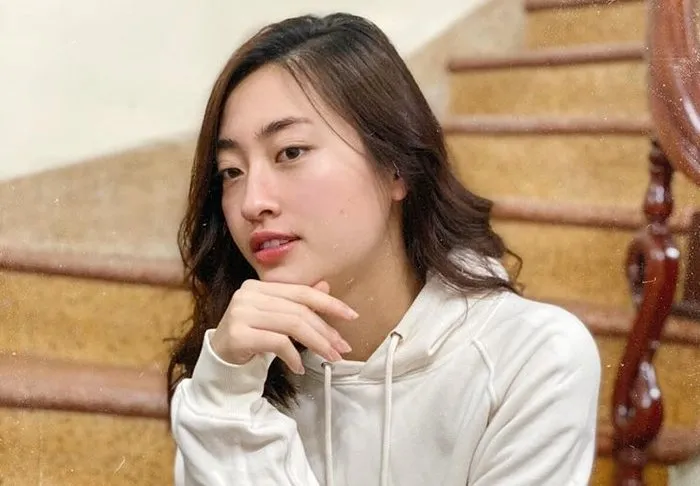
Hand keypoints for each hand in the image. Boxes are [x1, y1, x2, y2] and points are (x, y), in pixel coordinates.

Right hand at [210, 279, 357, 373]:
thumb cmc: (251, 338)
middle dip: (326, 330)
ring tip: (329, 357)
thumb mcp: (278, 318)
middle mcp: (248, 294)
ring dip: (316, 344)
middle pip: (299, 310)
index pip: (301, 292)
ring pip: (292, 325)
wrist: (220, 361)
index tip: (351, 315)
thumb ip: (298, 302)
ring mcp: (240, 313)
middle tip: (342, 348)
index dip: (329, 303)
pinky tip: (299, 367)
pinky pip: (277, 343)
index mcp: (258, 286)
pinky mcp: (238, 334)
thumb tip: (326, 286)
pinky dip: (293, 356)